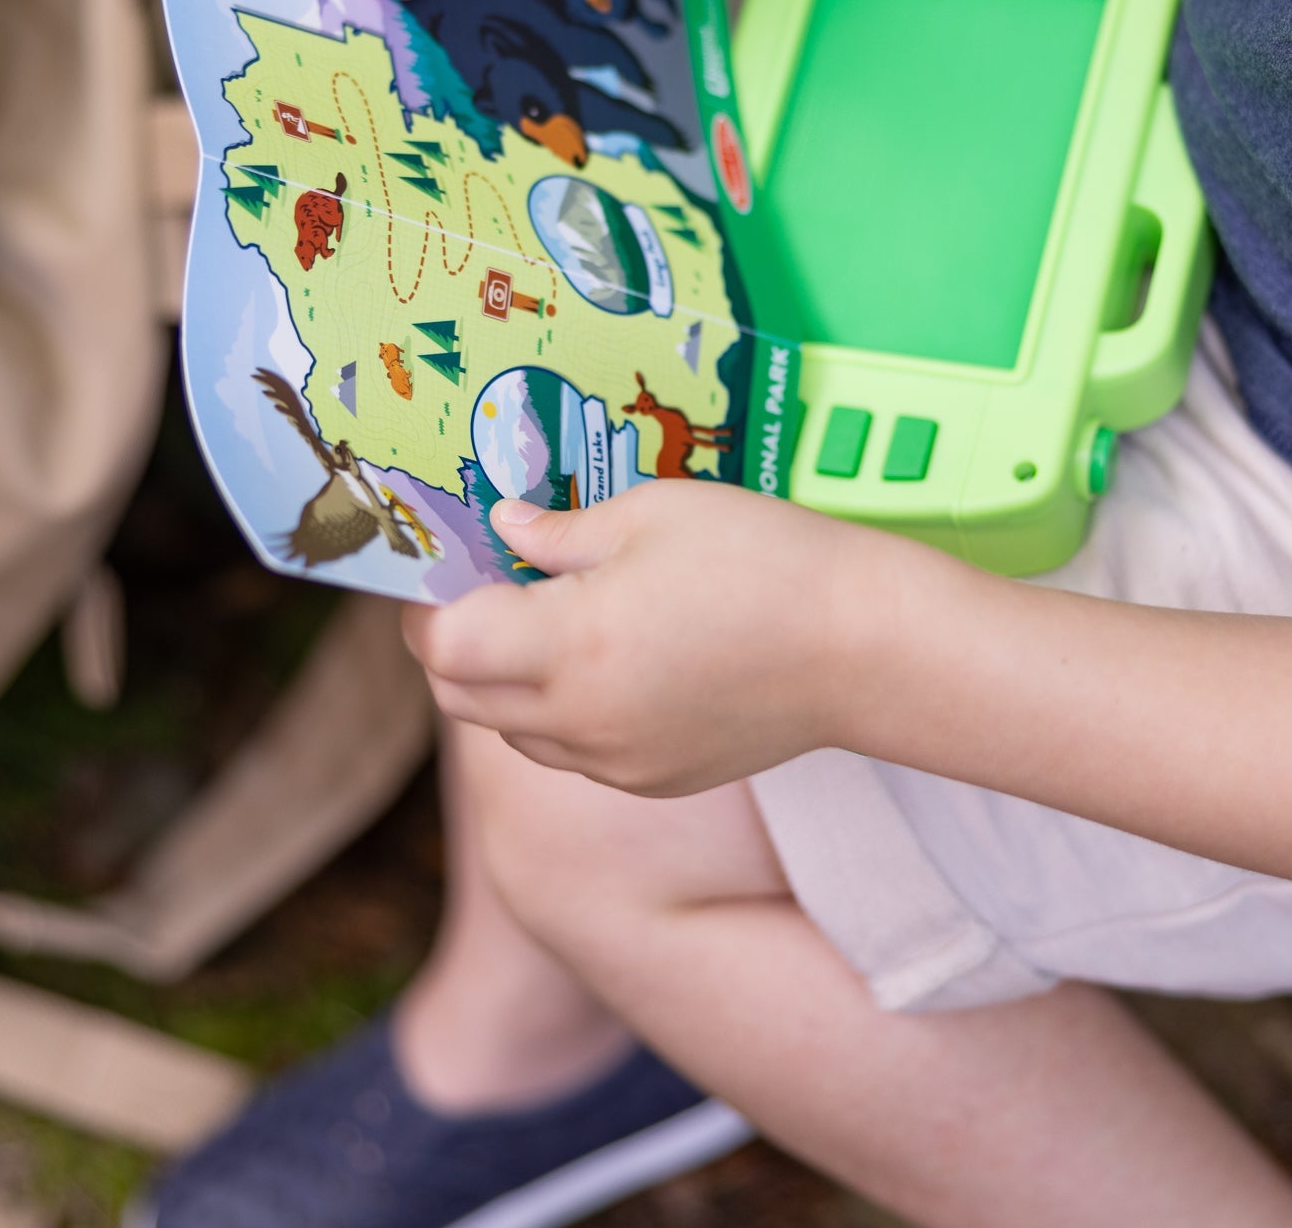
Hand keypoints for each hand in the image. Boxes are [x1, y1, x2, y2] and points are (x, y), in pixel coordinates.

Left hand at [401, 482, 904, 795]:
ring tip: (557, 623)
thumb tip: (504, 530)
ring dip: (507, 683)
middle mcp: (581, 718)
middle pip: (462, 699)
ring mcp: (617, 761)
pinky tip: (615, 662)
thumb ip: (560, 530)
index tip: (446, 567)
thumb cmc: (762, 559)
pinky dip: (565, 713)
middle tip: (487, 589)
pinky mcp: (654, 779)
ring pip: (515, 733)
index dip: (429, 604)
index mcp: (572, 643)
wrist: (861, 647)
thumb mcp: (654, 512)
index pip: (445, 646)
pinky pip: (575, 753)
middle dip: (454, 646)